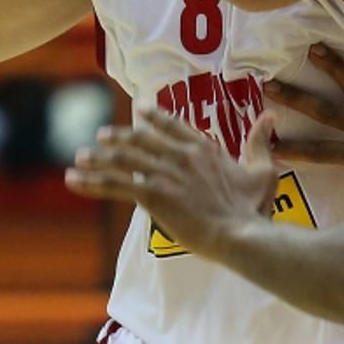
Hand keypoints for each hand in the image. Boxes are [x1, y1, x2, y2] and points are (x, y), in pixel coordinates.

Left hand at [64, 107, 278, 258]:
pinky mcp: (152, 195)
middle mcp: (180, 155)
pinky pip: (114, 185)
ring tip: (82, 156)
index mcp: (204, 148)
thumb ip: (260, 143)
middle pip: (141, 139)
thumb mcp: (262, 171)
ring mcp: (164, 173)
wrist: (239, 233)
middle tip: (101, 136)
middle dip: (118, 137)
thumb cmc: (253, 208)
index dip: (153, 116)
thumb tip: (270, 115)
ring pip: (123, 159)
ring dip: (99, 158)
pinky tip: (73, 179)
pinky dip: (90, 181)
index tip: (139, 109)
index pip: (173, 125)